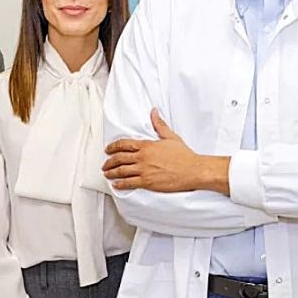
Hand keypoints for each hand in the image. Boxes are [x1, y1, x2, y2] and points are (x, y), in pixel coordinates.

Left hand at [103, 109, 228, 193]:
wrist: (192, 170)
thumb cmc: (184, 155)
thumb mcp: (170, 137)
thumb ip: (159, 125)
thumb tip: (154, 112)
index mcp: (147, 146)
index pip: (124, 144)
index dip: (113, 147)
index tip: (108, 149)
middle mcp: (143, 157)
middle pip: (119, 158)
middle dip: (110, 161)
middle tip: (105, 164)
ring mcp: (144, 170)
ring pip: (121, 171)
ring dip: (112, 172)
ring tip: (107, 174)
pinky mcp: (147, 182)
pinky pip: (129, 183)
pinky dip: (120, 184)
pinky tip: (116, 184)